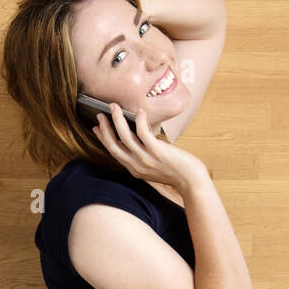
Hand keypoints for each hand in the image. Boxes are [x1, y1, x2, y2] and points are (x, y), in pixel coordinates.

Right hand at [93, 102, 209, 192]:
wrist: (192, 181)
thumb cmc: (177, 171)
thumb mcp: (154, 165)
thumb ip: (144, 154)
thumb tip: (138, 133)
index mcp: (135, 170)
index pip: (114, 153)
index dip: (104, 139)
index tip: (96, 128)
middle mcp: (137, 166)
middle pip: (114, 146)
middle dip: (105, 129)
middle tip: (100, 114)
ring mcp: (146, 159)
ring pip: (125, 137)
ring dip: (117, 120)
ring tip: (114, 107)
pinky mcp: (157, 152)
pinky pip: (143, 133)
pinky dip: (139, 120)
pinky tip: (139, 112)